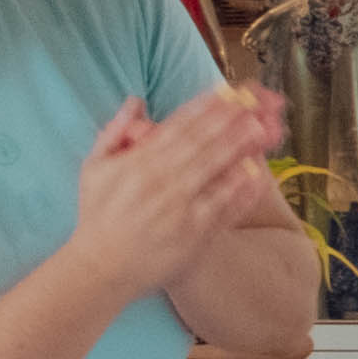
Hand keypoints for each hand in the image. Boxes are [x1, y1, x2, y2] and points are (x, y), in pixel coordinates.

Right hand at [69, 88, 288, 301]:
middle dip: (228, 121)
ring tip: (262, 129)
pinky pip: (224, 209)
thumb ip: (115, 132)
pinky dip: (241, 192)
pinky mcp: (195, 235)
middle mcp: (161, 183)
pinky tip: (258, 175)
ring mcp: (181, 210)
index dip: (203, 107)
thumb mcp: (94, 168)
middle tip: (254, 102)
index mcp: (138, 164)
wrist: (102, 268)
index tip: (226, 90)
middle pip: (202, 145)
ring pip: (216, 173)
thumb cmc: (98, 215)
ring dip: (239, 149)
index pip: (177, 127)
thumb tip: (136, 100)